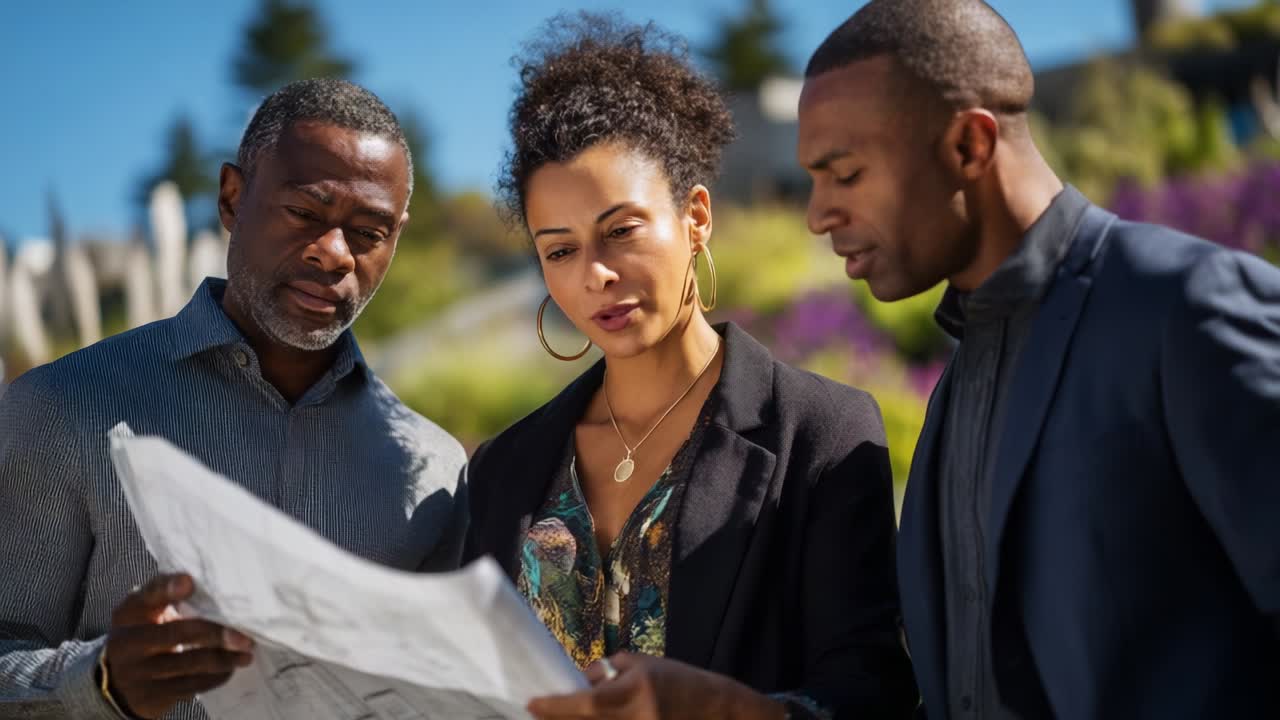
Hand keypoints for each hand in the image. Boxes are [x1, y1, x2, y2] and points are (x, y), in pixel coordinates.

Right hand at [103, 573, 254, 718]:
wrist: (117, 681)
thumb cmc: (145, 632)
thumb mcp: (146, 611)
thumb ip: (170, 596)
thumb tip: (219, 586)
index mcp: (129, 613)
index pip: (147, 596)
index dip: (168, 588)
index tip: (190, 582)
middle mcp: (129, 642)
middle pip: (174, 634)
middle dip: (213, 633)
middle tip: (243, 635)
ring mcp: (139, 672)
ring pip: (187, 664)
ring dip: (222, 658)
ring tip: (246, 651)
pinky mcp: (152, 695)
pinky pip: (190, 686)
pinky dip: (216, 676)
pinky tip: (231, 667)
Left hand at [527, 652, 784, 719]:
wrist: (723, 712)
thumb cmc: (683, 683)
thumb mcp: (646, 665)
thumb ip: (611, 672)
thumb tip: (580, 680)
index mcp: (637, 692)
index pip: (585, 703)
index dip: (554, 707)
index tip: (531, 704)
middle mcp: (638, 719)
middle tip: (539, 714)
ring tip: (563, 716)